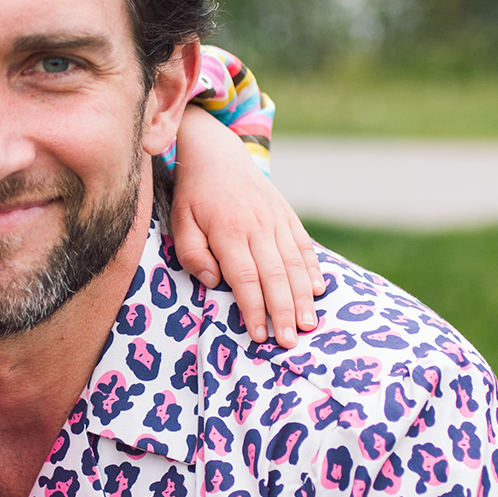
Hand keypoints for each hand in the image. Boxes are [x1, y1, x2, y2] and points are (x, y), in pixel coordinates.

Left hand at [170, 105, 322, 347]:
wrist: (217, 155)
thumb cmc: (193, 196)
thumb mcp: (180, 222)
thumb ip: (193, 254)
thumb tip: (214, 282)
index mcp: (229, 232)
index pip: (245, 279)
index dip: (253, 308)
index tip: (258, 335)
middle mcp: (258, 227)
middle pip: (275, 277)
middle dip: (283, 312)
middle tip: (289, 342)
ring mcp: (276, 220)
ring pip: (295, 264)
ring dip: (303, 297)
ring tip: (308, 324)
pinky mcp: (287, 215)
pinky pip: (304, 245)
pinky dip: (313, 268)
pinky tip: (318, 290)